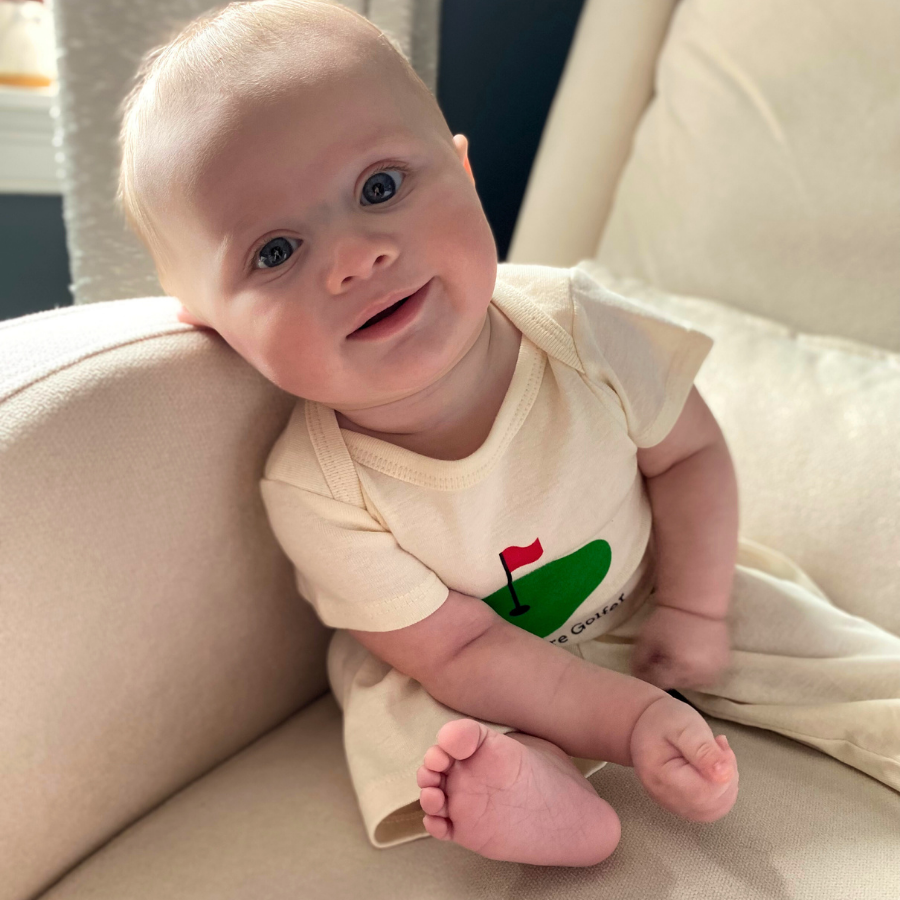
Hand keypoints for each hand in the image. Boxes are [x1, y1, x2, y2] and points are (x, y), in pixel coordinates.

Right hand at [630, 695, 738, 821]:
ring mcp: (675, 805)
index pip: (707, 790)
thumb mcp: (683, 726)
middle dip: (727, 772)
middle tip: (716, 743)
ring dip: (727, 780)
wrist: (646, 725)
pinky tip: (713, 767)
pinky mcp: (685, 807)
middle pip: (715, 801)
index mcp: (660, 777)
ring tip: (713, 753)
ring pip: (719, 807)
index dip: (724, 769)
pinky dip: (723, 788)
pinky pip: (715, 807)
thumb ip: (702, 749)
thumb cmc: (663, 721)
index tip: (719, 741)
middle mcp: (665, 797)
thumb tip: (725, 776)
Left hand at [631, 603, 729, 689]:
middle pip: (675, 684)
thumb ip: (639, 662)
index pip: (658, 683)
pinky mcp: (724, 667)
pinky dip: (697, 670)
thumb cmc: (669, 620)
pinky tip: (692, 655)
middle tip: (663, 656)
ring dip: (682, 674)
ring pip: (692, 683)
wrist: (698, 604)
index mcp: (679, 669)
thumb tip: (636, 676)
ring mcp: (715, 672)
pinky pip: (706, 676)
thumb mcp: (646, 639)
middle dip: (666, 673)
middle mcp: (699, 675)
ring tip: (679, 655)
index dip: (649, 673)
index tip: (647, 662)